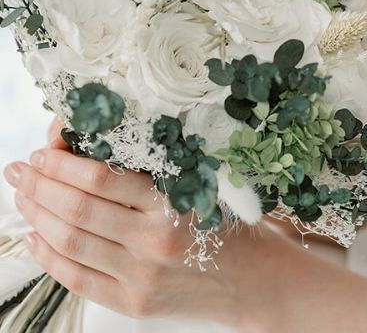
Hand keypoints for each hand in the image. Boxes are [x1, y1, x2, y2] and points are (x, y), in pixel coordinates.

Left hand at [2, 140, 293, 324]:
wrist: (258, 280)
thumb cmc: (230, 223)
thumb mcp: (200, 183)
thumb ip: (153, 170)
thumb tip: (94, 147)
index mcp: (170, 202)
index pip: (101, 178)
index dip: (65, 163)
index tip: (46, 149)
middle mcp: (152, 241)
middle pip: (77, 209)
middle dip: (39, 185)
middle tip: (18, 168)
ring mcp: (139, 276)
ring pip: (70, 242)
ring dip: (38, 215)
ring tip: (23, 196)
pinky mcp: (132, 303)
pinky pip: (78, 278)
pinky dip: (50, 257)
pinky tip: (37, 236)